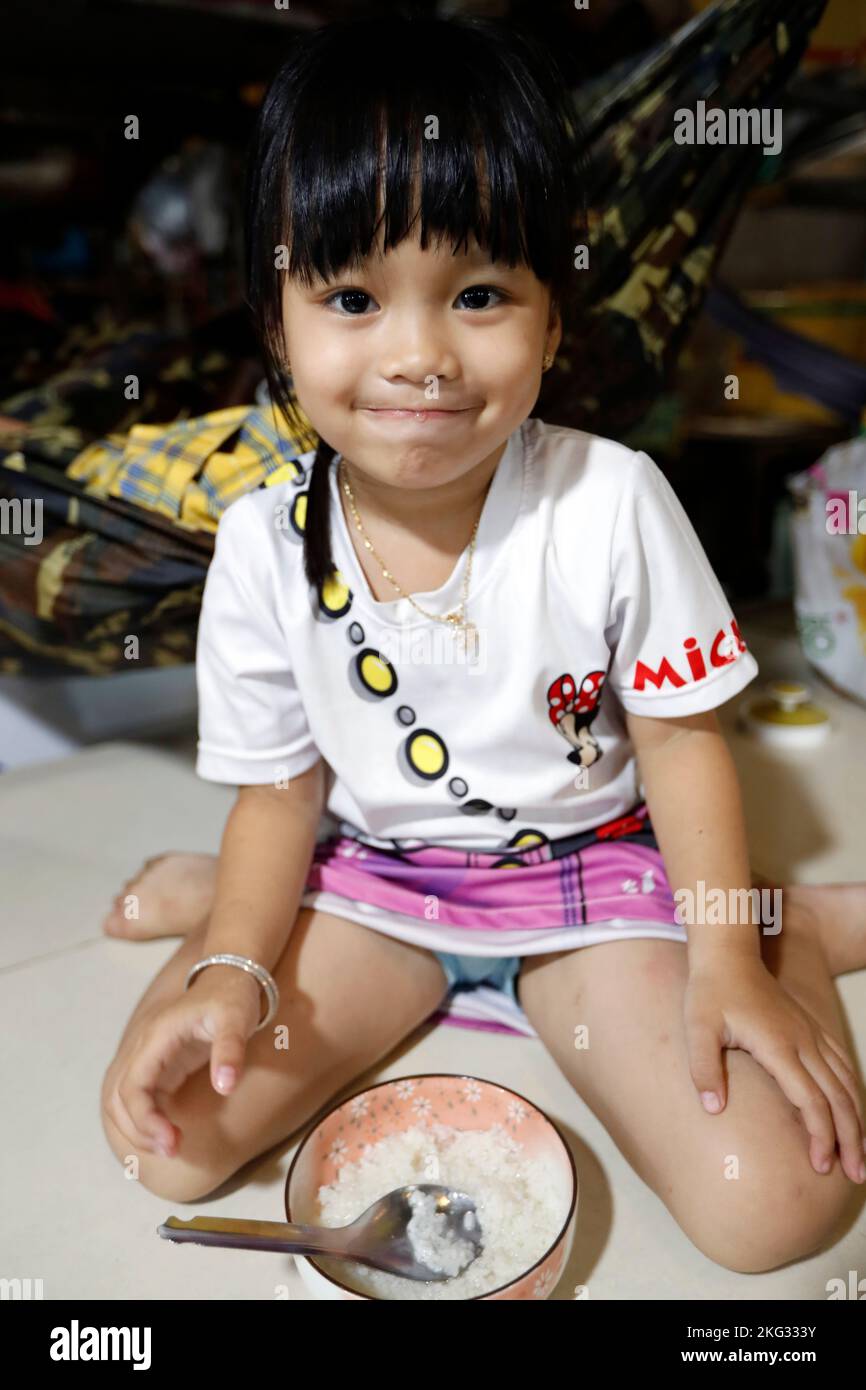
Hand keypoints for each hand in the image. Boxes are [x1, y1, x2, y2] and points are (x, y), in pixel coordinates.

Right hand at [103, 968, 261, 1158]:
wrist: (231, 976)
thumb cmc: (233, 996)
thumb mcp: (237, 1019)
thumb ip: (230, 1050)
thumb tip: (226, 1086)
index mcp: (157, 1037)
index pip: (133, 1086)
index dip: (145, 1119)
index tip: (171, 1141)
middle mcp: (145, 1048)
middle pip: (119, 1098)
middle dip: (138, 1130)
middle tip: (171, 1150)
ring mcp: (150, 1057)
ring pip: (122, 1100)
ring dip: (138, 1128)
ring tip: (170, 1147)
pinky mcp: (161, 1066)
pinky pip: (140, 1098)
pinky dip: (146, 1120)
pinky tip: (168, 1135)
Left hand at [683, 955, 865, 1183]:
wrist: (727, 954)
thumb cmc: (709, 992)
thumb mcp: (696, 1028)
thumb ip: (703, 1067)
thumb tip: (713, 1108)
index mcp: (778, 1045)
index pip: (811, 1099)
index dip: (820, 1134)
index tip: (821, 1166)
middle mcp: (803, 1041)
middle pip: (839, 1097)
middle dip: (850, 1139)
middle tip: (855, 1174)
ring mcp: (810, 1033)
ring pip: (846, 1081)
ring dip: (857, 1119)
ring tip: (861, 1154)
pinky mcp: (810, 1028)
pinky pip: (842, 1063)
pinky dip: (852, 1092)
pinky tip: (853, 1111)